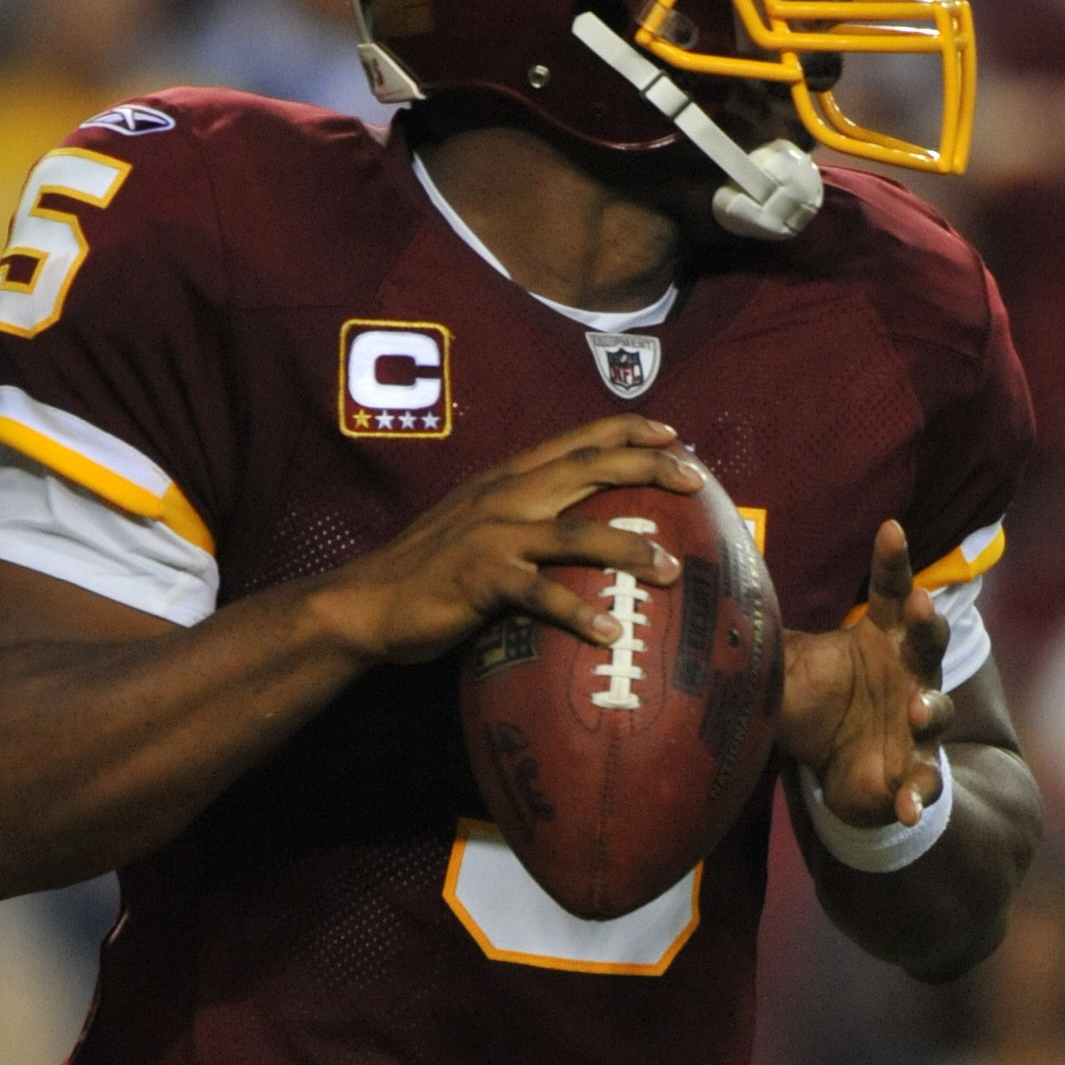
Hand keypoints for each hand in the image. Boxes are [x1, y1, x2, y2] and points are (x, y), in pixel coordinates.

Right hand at [315, 419, 701, 666]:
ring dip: (629, 548)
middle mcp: (505, 496)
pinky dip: (578, 614)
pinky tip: (610, 634)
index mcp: (507, 478)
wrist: (368, 602)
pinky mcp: (481, 580)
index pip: (577, 439)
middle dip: (648, 467)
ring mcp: (493, 536)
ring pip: (576, 532)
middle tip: (697, 480)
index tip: (675, 434)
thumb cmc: (430, 572)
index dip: (628, 429)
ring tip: (673, 570)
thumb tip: (575, 528)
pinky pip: (540, 596)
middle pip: (588, 469)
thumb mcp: (478, 526)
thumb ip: (523, 516)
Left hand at [775, 520, 949, 827]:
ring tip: (914, 710)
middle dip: (928, 621)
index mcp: (880, 636)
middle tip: (920, 605)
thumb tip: (705, 605)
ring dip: (929, 708)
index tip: (891, 528)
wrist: (836, 770)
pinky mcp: (913, 770)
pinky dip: (918, 793)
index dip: (893, 560)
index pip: (891, 589)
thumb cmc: (816, 704)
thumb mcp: (782, 674)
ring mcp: (917, 720)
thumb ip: (759, 646)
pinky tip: (907, 805)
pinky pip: (923, 781)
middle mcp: (908, 671)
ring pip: (935, 708)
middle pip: (927, 639)